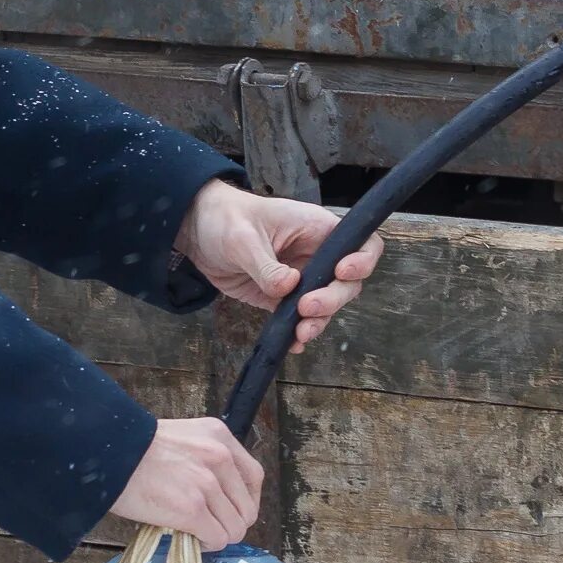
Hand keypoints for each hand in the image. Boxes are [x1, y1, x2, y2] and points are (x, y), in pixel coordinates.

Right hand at [110, 417, 261, 547]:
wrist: (107, 454)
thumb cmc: (135, 449)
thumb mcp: (183, 439)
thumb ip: (206, 459)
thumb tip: (219, 494)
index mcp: (220, 437)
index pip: (254, 477)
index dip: (246, 500)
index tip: (232, 510)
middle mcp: (220, 457)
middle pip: (247, 508)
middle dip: (230, 522)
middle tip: (209, 526)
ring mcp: (207, 484)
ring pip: (235, 528)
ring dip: (218, 535)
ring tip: (197, 532)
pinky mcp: (191, 509)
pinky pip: (217, 538)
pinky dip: (207, 544)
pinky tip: (191, 538)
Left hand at [174, 181, 384, 351]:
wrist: (199, 232)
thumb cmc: (225, 219)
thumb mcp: (243, 239)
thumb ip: (267, 266)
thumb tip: (289, 288)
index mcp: (317, 228)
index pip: (361, 243)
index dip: (362, 261)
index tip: (341, 273)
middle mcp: (317, 254)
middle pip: (347, 283)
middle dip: (333, 299)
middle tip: (307, 307)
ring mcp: (302, 278)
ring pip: (327, 305)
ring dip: (318, 321)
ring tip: (300, 332)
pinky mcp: (283, 298)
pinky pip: (300, 318)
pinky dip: (298, 332)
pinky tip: (291, 343)